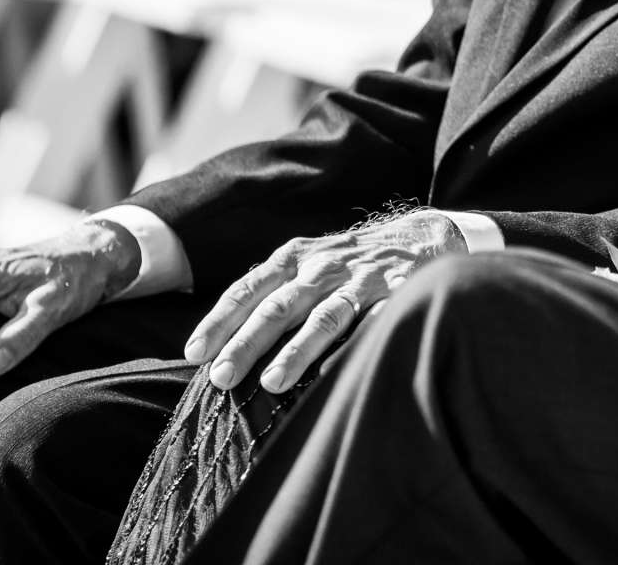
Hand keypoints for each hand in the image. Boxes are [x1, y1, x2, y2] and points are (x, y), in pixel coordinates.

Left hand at [183, 210, 465, 392]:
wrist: (422, 235)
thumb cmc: (350, 263)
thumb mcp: (308, 264)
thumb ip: (273, 296)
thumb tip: (220, 350)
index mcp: (295, 258)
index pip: (249, 290)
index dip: (221, 321)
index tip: (195, 354)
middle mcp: (324, 266)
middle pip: (280, 306)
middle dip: (248, 342)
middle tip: (221, 377)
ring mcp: (362, 279)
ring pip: (325, 316)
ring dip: (296, 349)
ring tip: (272, 381)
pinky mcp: (399, 292)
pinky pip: (375, 322)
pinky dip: (354, 345)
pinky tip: (335, 370)